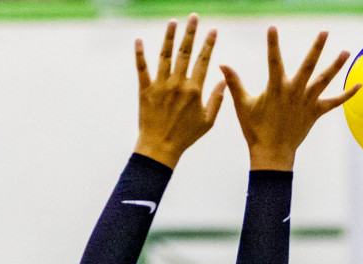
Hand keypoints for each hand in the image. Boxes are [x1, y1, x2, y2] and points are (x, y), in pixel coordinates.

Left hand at [134, 15, 224, 167]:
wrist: (161, 147)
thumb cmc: (186, 136)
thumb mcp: (207, 121)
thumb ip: (217, 100)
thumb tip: (224, 81)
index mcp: (194, 90)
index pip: (203, 61)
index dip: (208, 44)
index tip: (212, 30)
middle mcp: (177, 84)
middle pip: (185, 53)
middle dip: (190, 33)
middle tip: (193, 17)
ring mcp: (160, 86)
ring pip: (165, 55)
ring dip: (169, 37)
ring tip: (173, 22)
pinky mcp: (145, 90)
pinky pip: (142, 68)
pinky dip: (140, 54)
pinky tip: (138, 40)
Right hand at [221, 28, 357, 171]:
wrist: (272, 154)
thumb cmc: (255, 130)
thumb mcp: (242, 105)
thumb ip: (234, 82)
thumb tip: (221, 64)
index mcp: (276, 88)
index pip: (274, 60)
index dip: (273, 44)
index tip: (272, 27)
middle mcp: (294, 92)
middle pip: (308, 66)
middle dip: (316, 48)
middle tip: (325, 32)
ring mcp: (307, 102)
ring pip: (324, 81)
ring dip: (336, 66)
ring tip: (346, 51)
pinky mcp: (315, 113)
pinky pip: (334, 103)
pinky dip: (347, 95)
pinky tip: (359, 85)